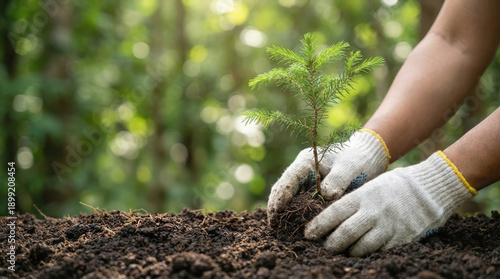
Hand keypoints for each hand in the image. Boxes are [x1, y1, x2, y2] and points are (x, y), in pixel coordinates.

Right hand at [267, 129, 389, 224]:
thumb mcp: (350, 167)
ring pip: (289, 198)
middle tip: (274, 228)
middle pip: (283, 190)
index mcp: (306, 161)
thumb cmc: (359, 159)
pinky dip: (298, 215)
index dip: (279, 198)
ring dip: (285, 213)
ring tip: (281, 231)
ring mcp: (306, 181)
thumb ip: (337, 180)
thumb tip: (325, 195)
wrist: (368, 157)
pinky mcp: (313, 191)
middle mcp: (302, 171)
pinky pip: (301, 204)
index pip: (288, 180)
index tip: (275, 215)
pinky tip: (296, 228)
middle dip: (277, 208)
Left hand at [304, 151, 476, 255]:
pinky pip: (380, 252)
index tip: (308, 234)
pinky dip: (368, 254)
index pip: (334, 212)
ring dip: (349, 252)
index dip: (319, 225)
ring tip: (343, 252)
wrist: (430, 189)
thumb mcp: (370, 187)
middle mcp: (373, 212)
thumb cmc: (395, 186)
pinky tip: (363, 253)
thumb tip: (330, 216)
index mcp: (363, 196)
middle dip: (330, 244)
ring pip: (361, 247)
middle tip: (324, 248)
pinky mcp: (401, 239)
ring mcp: (388, 226)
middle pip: (345, 233)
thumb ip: (352, 201)